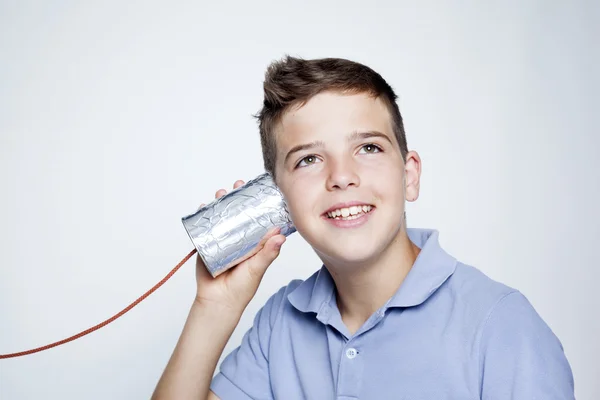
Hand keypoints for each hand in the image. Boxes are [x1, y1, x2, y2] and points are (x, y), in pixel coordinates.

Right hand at [193, 180, 285, 312]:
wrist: (218, 301)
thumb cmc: (241, 288)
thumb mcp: (257, 269)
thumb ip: (267, 254)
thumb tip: (280, 236)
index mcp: (254, 242)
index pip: (257, 218)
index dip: (258, 203)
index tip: (259, 189)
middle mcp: (239, 238)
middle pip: (238, 213)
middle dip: (237, 197)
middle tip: (238, 185)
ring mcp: (222, 240)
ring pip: (221, 217)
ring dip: (220, 203)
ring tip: (220, 193)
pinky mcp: (207, 244)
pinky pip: (205, 227)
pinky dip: (203, 215)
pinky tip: (204, 206)